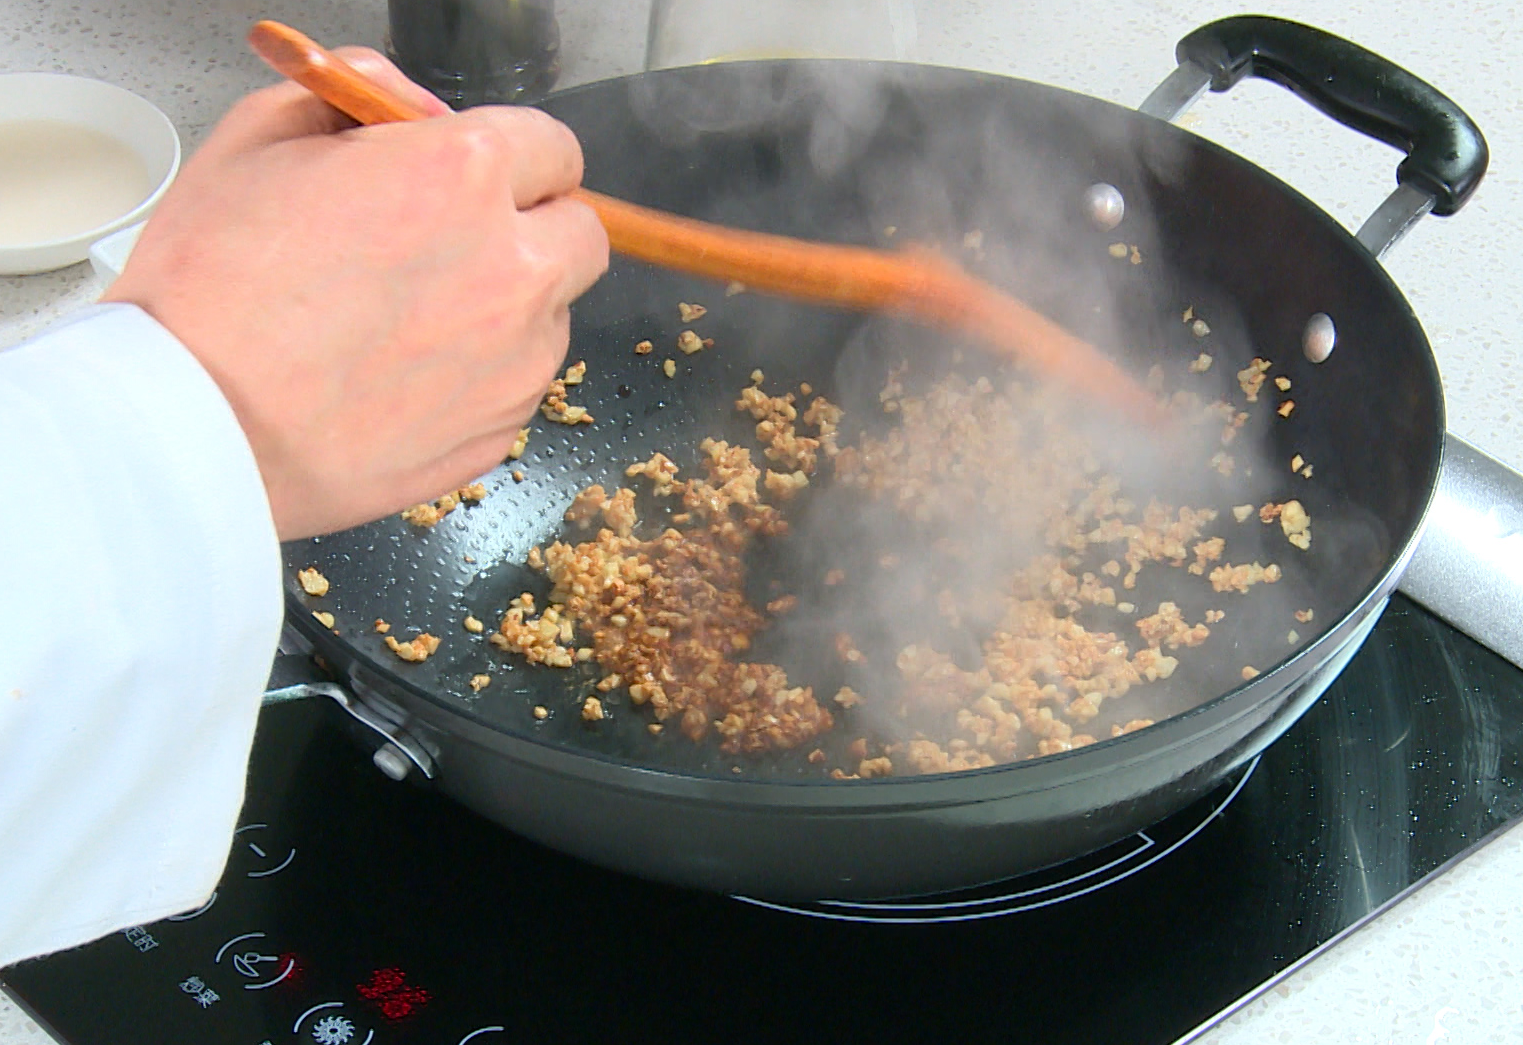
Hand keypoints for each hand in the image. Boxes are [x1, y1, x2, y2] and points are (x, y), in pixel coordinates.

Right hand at [105, 49, 608, 539]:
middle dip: (536, 230)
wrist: (193, 428)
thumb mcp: (261, 140)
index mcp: (463, 178)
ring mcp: (515, 362)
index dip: (515, 159)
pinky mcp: (498, 432)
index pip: (553, 148)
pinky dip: (481, 378)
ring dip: (510, 309)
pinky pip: (517, 388)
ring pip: (554, 317)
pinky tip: (403, 379)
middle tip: (461, 245)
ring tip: (411, 323)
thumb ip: (357, 95)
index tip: (485, 178)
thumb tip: (411, 105)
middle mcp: (512, 270)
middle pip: (582, 235)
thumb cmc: (211, 290)